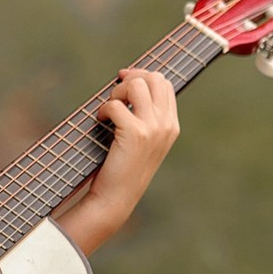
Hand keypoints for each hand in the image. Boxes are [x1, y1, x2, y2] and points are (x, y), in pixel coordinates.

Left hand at [61, 67, 179, 250]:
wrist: (117, 198)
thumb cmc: (123, 167)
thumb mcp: (142, 140)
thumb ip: (143, 116)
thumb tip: (128, 82)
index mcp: (171, 125)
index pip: (164, 83)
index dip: (142, 75)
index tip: (123, 80)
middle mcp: (166, 125)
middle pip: (154, 78)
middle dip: (131, 78)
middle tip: (115, 94)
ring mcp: (153, 129)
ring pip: (137, 85)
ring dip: (117, 92)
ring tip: (109, 110)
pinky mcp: (135, 134)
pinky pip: (116, 105)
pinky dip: (103, 110)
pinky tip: (100, 122)